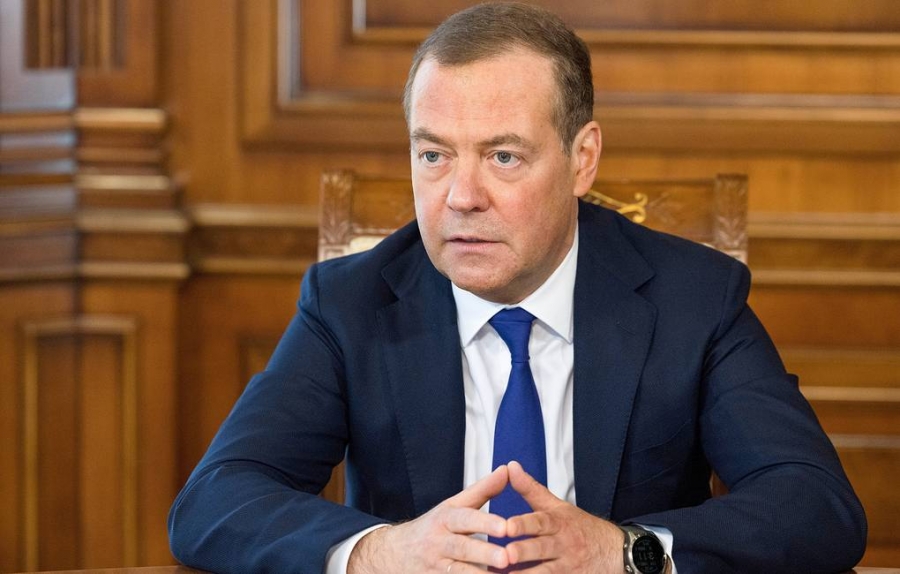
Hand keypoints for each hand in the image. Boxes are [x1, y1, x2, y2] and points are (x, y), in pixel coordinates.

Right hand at [348, 465, 511, 572]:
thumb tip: (507, 469)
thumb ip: (482, 490)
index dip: (485, 522)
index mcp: (445, 519)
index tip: (505, 526)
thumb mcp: (452, 505)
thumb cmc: (433, 527)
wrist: (394, 553)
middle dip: (484, 552)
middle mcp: (439, 542)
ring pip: (458, 572)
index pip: (465, 519)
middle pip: (462, 548)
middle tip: (506, 557)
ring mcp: (435, 566)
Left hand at [503, 461, 623, 572]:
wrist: (617, 551)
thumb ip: (531, 489)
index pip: (540, 521)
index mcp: (557, 523)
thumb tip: (511, 466)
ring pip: (547, 572)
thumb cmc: (580, 527)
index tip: (507, 526)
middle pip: (542, 548)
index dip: (524, 524)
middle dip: (524, 551)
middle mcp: (562, 544)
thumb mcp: (558, 506)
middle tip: (506, 554)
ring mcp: (567, 566)